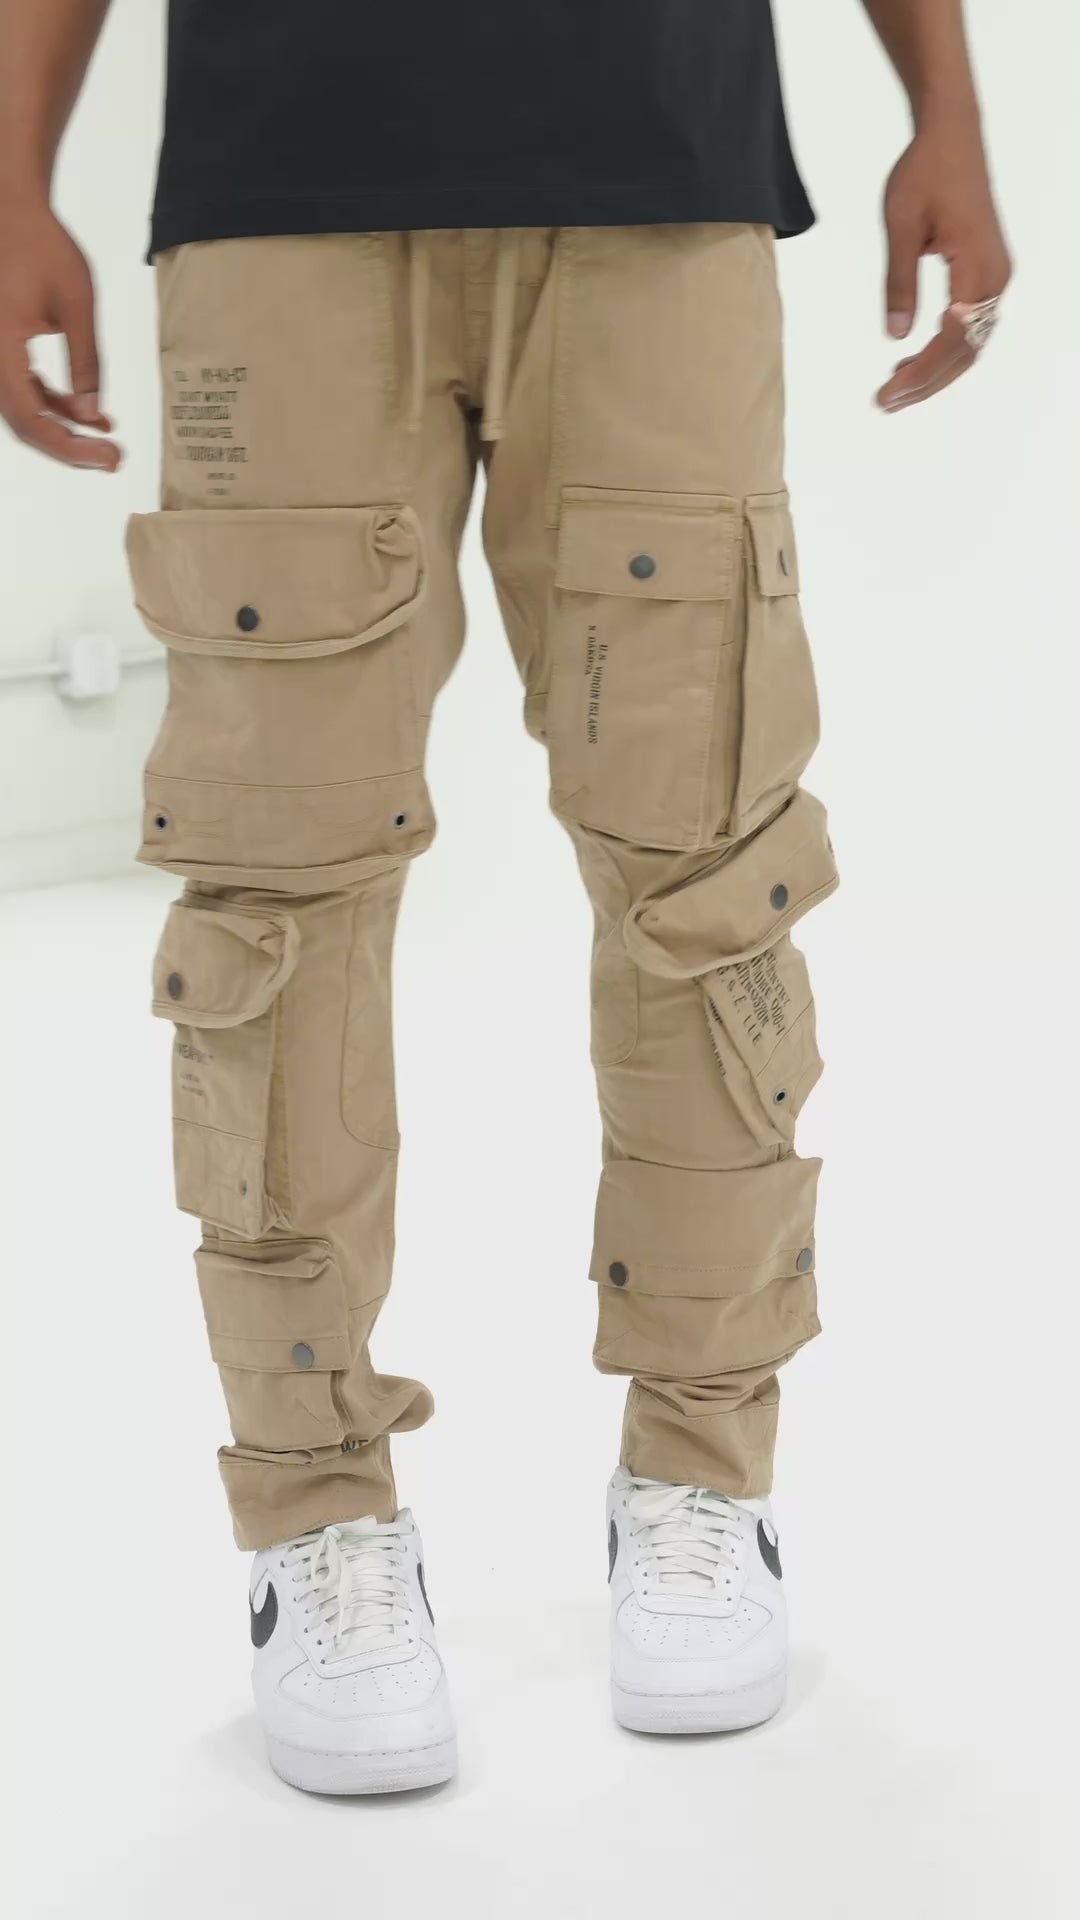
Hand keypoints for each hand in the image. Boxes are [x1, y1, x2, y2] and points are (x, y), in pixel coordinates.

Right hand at [0, 198, 120, 467]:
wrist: (11, 212)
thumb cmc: (41, 245)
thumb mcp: (76, 302)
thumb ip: (87, 362)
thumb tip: (94, 415)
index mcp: (0, 344)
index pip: (28, 418)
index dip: (68, 447)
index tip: (108, 456)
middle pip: (24, 424)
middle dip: (70, 447)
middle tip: (114, 459)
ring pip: (25, 412)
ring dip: (65, 428)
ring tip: (108, 437)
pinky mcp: (3, 352)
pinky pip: (24, 392)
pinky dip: (56, 406)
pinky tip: (92, 414)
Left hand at [877, 110, 1011, 412]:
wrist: (952, 134)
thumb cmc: (924, 172)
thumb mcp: (901, 227)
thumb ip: (898, 283)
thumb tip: (896, 336)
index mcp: (976, 268)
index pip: (950, 339)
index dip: (919, 374)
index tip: (887, 394)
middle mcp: (995, 278)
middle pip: (966, 352)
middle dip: (926, 383)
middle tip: (885, 403)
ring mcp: (996, 275)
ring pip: (971, 342)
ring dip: (935, 370)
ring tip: (895, 388)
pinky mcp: (989, 271)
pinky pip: (972, 324)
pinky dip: (944, 348)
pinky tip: (912, 355)